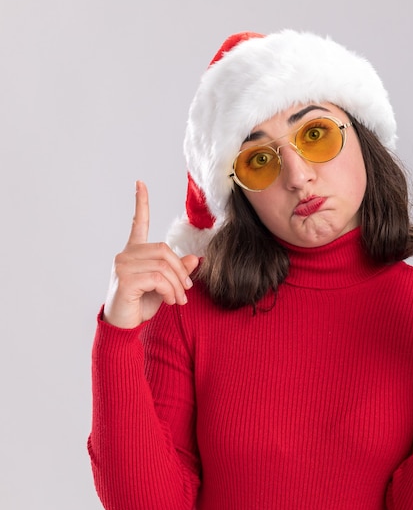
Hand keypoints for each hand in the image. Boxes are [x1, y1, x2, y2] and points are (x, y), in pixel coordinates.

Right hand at [103, 181, 199, 328]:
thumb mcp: (163, 287)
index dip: (141, 203)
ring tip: (179, 300)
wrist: (123, 326)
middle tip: (186, 291)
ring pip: (163, 264)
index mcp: (134, 253)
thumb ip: (177, 271)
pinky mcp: (125, 279)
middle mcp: (125, 255)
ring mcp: (122, 266)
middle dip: (180, 271)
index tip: (140, 183)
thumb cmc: (140, 305)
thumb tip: (194, 258)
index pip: (139, 224)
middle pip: (164, 250)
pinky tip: (169, 301)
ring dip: (177, 284)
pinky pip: (158, 277)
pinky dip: (170, 290)